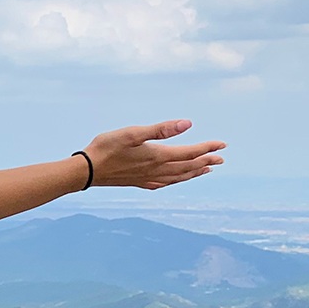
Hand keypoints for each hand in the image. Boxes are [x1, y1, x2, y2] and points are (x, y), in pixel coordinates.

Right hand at [84, 120, 225, 189]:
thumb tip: (188, 124)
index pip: (189, 153)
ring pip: (178, 177)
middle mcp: (156, 170)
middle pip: (187, 167)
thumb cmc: (106, 148)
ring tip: (206, 170)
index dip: (207, 148)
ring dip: (194, 173)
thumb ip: (160, 129)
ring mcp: (147, 178)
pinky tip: (175, 180)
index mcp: (157, 156)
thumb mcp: (132, 133)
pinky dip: (176, 181)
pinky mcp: (137, 182)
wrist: (86, 171)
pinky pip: (164, 184)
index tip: (223, 144)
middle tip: (221, 159)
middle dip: (206, 161)